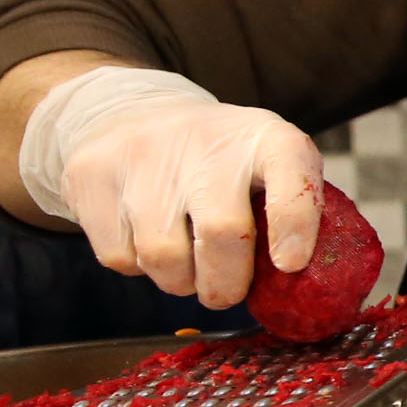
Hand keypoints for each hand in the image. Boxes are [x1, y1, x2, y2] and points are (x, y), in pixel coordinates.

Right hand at [21, 66, 326, 309]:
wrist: (134, 114)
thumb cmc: (222, 163)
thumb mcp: (269, 168)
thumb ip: (295, 217)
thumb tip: (314, 288)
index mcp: (266, 138)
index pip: (290, 178)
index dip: (295, 226)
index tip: (290, 265)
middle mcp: (206, 140)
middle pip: (222, 233)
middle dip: (227, 285)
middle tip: (226, 292)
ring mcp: (142, 154)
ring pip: (164, 257)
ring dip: (179, 281)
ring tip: (186, 261)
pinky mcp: (92, 174)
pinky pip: (120, 257)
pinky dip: (138, 267)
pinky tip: (146, 238)